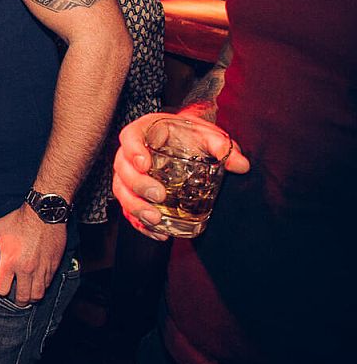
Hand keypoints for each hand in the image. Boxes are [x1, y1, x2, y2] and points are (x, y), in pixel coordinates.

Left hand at [0, 206, 67, 304]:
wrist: (45, 213)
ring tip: (28, 295)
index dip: (0, 289)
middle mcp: (26, 269)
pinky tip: (38, 283)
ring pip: (38, 294)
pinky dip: (42, 287)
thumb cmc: (19, 220)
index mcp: (10, 261)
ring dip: (32, 297)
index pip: (2, 289)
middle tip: (17, 299)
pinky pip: (48, 285)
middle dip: (18, 301)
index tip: (1, 286)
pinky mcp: (53, 266)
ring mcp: (42, 269)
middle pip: (23, 297)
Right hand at [112, 111, 248, 239]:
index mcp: (144, 131)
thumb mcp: (208, 135)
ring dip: (135, 207)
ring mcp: (128, 174)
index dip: (132, 151)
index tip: (145, 164)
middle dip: (138, 185)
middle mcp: (130, 153)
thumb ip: (223, 147)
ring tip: (155, 219)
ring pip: (120, 191)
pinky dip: (139, 223)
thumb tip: (241, 165)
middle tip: (160, 195)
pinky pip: (128, 209)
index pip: (129, 137)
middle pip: (122, 168)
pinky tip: (158, 232)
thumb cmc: (192, 135)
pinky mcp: (133, 193)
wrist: (184, 142)